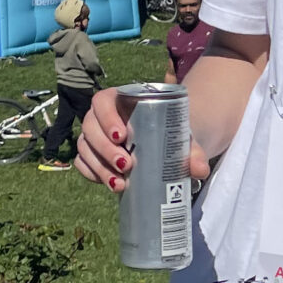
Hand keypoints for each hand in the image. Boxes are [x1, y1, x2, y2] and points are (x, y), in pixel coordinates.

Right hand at [75, 86, 210, 193]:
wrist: (165, 142)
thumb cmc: (170, 130)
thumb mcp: (181, 136)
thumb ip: (193, 150)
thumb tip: (199, 169)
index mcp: (120, 99)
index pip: (102, 101)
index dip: (107, 117)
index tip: (122, 136)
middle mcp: (101, 116)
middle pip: (90, 126)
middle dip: (105, 148)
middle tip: (126, 165)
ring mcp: (94, 135)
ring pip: (84, 147)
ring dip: (99, 166)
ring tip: (120, 183)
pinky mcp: (92, 154)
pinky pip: (82, 163)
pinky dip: (92, 174)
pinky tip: (109, 183)